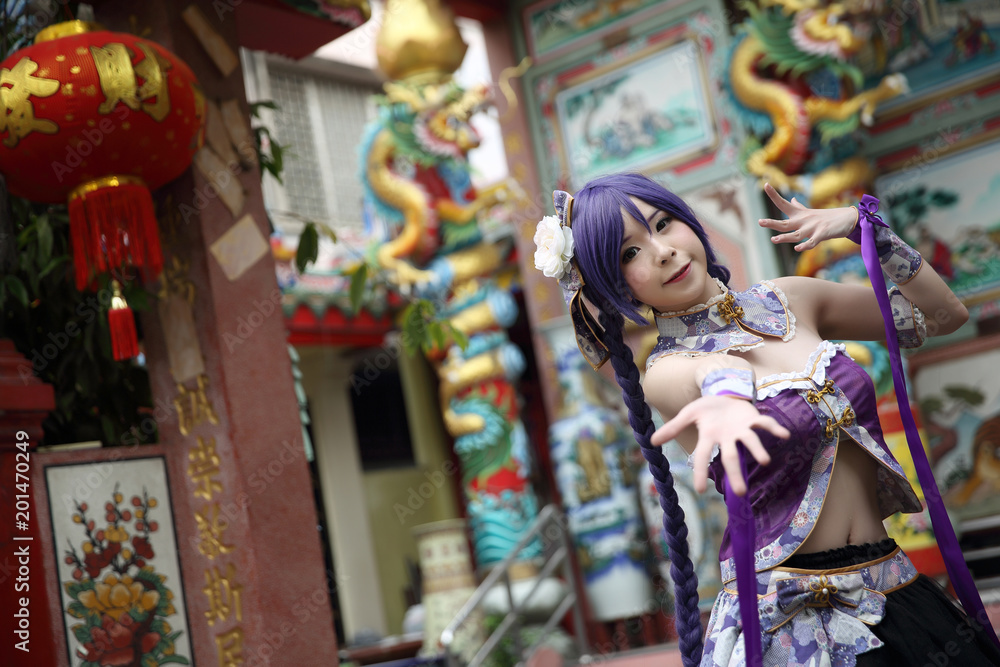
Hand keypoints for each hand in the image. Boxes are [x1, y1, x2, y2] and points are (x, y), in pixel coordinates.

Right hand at [650, 396, 788, 495]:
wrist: (724, 395)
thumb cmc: (706, 409)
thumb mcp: (688, 415)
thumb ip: (672, 428)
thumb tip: (651, 441)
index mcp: (710, 438)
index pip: (703, 456)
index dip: (701, 472)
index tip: (700, 490)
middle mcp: (728, 438)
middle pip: (731, 458)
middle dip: (736, 474)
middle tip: (740, 493)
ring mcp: (742, 430)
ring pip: (751, 442)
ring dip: (758, 450)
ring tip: (765, 461)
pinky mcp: (754, 419)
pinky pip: (766, 424)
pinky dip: (775, 428)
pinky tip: (785, 435)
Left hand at [758, 183, 858, 251]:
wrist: (848, 219)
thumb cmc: (827, 217)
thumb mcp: (810, 212)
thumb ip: (798, 208)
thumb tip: (790, 199)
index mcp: (799, 215)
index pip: (783, 204)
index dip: (774, 195)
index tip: (765, 184)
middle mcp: (804, 221)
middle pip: (785, 223)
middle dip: (772, 223)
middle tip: (759, 222)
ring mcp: (813, 228)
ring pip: (796, 234)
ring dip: (785, 237)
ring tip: (774, 239)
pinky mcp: (822, 234)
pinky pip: (812, 242)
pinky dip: (805, 245)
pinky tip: (797, 249)